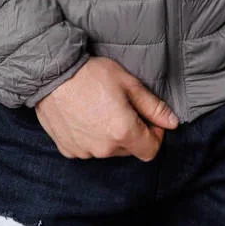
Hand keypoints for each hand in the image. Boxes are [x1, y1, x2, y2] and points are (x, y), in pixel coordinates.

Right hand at [33, 56, 179, 159]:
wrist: (51, 74)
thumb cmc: (91, 74)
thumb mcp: (128, 83)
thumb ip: (152, 106)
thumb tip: (173, 123)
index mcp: (123, 132)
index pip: (151, 150)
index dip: (155, 134)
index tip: (148, 118)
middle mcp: (104, 149)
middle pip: (129, 149)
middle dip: (132, 132)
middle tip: (121, 106)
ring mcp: (84, 152)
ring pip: (108, 150)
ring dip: (110, 136)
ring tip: (99, 109)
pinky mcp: (68, 150)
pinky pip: (87, 149)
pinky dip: (90, 137)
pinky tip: (83, 116)